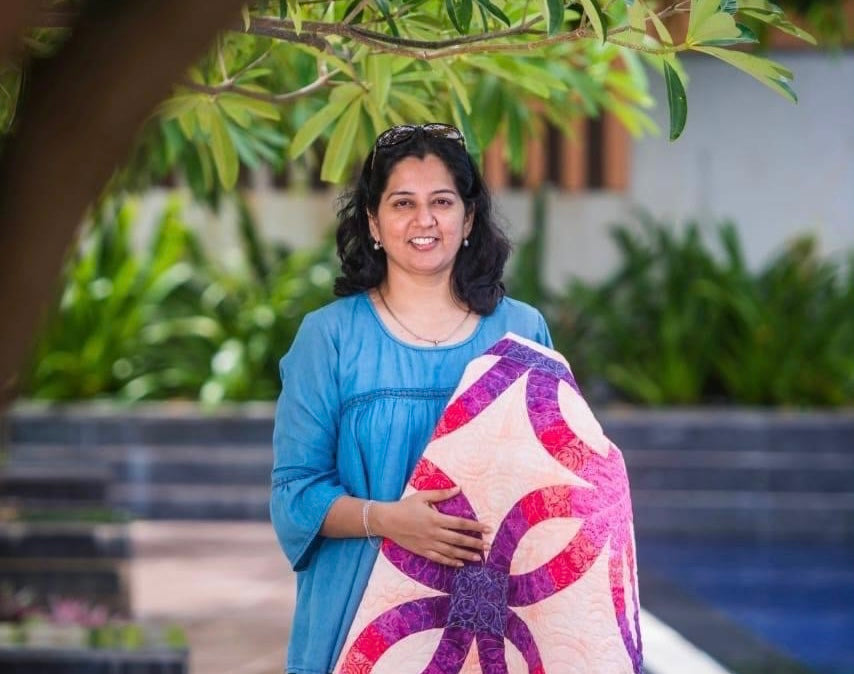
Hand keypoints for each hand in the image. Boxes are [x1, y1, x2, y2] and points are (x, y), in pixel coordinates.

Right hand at [373, 486, 490, 566]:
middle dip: (475, 543)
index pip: (460, 523)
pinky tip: (460, 563)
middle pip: (459, 540)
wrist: (386, 520)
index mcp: (435, 518)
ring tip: (479, 558)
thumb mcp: (423, 496)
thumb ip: (442, 493)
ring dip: (466, 555)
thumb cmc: (405, 506)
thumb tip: (459, 488)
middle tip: (489, 546)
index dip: (475, 526)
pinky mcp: (422, 551)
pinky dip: (451, 562)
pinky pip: (439, 559)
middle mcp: (434, 533)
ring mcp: (428, 544)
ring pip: (451, 552)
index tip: (488, 528)